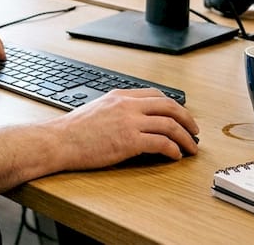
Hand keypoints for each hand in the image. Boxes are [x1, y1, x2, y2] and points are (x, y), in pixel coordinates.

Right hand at [48, 89, 198, 169]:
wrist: (58, 141)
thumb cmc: (72, 131)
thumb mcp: (97, 109)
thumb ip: (117, 110)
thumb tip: (134, 120)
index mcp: (120, 96)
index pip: (156, 95)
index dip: (174, 106)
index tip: (181, 116)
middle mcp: (127, 106)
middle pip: (169, 106)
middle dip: (187, 119)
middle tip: (195, 131)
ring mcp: (129, 123)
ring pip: (170, 125)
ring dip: (185, 138)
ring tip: (191, 148)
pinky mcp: (129, 142)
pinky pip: (161, 143)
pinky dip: (173, 150)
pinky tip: (175, 156)